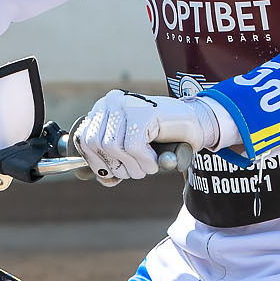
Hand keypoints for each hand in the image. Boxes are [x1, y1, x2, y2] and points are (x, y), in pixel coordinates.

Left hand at [69, 89, 235, 184]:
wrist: (195, 123)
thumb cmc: (163, 139)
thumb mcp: (132, 153)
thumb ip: (114, 164)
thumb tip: (102, 179)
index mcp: (104, 108)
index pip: (84, 139)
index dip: (94, 162)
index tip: (110, 173)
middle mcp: (112, 101)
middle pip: (96, 145)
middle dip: (116, 167)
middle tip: (136, 170)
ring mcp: (128, 103)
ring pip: (113, 147)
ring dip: (132, 166)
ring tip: (148, 166)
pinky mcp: (144, 111)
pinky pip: (133, 147)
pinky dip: (145, 161)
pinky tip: (156, 160)